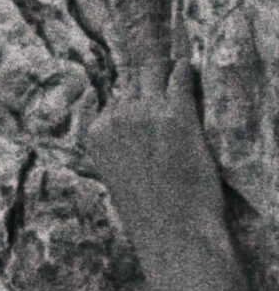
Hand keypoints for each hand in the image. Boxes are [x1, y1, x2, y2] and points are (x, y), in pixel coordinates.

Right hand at [80, 62, 278, 290]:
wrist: (173, 234)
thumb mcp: (120, 175)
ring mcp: (145, 114)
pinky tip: (195, 67)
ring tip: (183, 56)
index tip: (148, 90)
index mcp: (94, 133)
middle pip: (134, 74)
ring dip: (171, 65)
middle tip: (164, 59)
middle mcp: (115, 118)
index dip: (136, 93)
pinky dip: (190, 69)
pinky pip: (183, 75)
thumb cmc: (151, 212)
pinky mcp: (177, 116)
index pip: (115, 95)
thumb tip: (136, 129)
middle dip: (151, 67)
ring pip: (156, 68)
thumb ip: (120, 144)